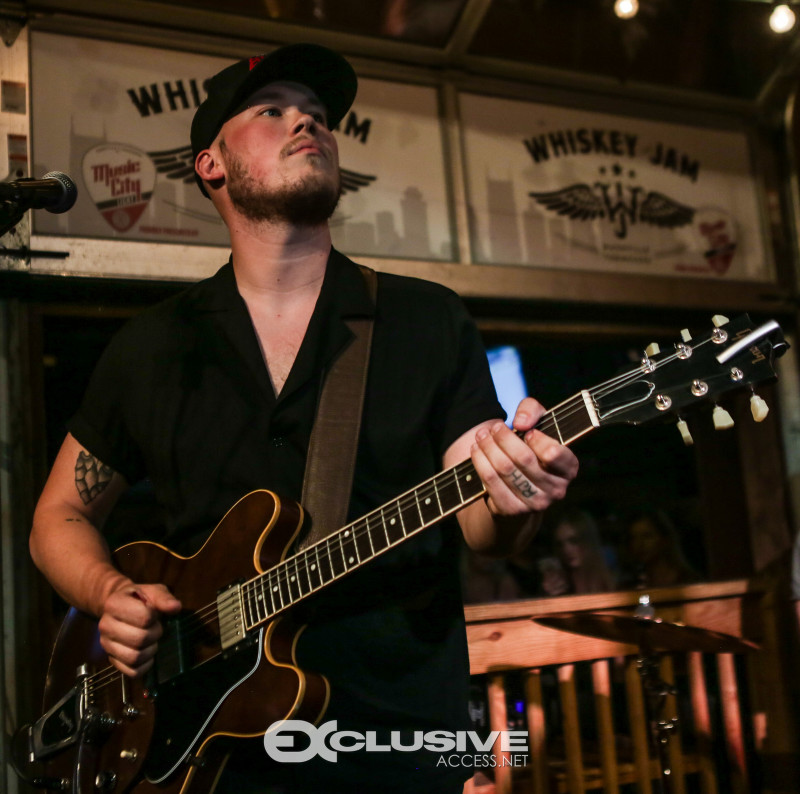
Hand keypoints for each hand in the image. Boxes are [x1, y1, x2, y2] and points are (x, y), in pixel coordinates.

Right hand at [97, 582, 181, 676]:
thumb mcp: (153, 591)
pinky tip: (148, 652)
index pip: (143, 617)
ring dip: (151, 650)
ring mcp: (106, 645)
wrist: (121, 607)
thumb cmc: (139, 599)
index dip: (154, 616)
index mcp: (114, 604)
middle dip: (155, 633)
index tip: (153, 613)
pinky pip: (132, 672)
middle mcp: (105, 625)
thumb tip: (175, 607)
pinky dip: (146, 665)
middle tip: (155, 627)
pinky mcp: (112, 660)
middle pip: (139, 639)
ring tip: (151, 640)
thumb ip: (163, 598)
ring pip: (134, 657)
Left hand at [471, 397, 578, 517]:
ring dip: (488, 448)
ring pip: (504, 469)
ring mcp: (535, 503)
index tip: (524, 430)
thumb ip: (532, 410)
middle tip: (494, 428)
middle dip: (503, 438)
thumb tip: (521, 422)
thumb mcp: (539, 423)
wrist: (521, 489)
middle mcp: (556, 490)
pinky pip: (490, 481)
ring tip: (481, 436)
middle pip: (523, 459)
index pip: (553, 453)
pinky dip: (480, 462)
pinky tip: (476, 451)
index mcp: (569, 468)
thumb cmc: (533, 449)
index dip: (536, 439)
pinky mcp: (512, 510)